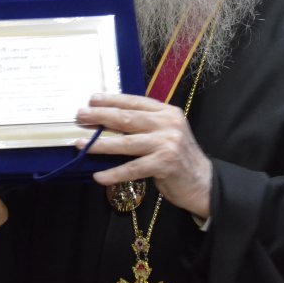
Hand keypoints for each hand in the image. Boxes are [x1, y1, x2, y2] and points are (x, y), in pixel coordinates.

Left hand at [77, 92, 212, 218]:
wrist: (203, 183)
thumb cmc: (179, 157)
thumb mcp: (165, 133)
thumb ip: (145, 125)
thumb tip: (108, 120)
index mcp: (167, 112)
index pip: (135, 102)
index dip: (112, 100)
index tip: (92, 99)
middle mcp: (168, 124)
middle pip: (127, 118)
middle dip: (100, 117)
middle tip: (80, 116)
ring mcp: (167, 144)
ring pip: (126, 143)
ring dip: (100, 144)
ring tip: (80, 144)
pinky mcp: (165, 164)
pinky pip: (133, 168)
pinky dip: (114, 173)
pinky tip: (99, 175)